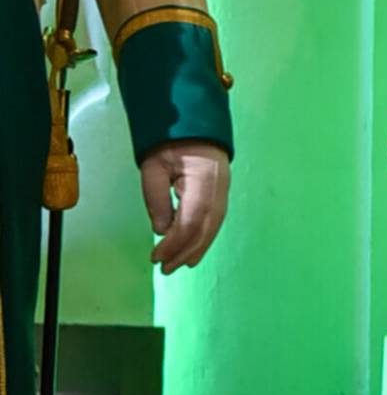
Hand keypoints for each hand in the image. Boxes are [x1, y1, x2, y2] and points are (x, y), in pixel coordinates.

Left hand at [140, 142, 229, 271]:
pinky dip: (203, 239)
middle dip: (185, 251)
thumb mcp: (153, 167)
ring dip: (195, 249)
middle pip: (205, 229)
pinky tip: (192, 251)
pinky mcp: (221, 195)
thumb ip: (156, 199)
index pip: (190, 220)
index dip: (174, 242)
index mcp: (203, 181)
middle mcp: (219, 190)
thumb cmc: (170, 143)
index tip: (156, 257)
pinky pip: (213, 222)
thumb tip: (161, 230)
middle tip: (166, 269)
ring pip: (212, 228)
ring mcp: (224, 193)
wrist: (195, 126)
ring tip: (179, 265)